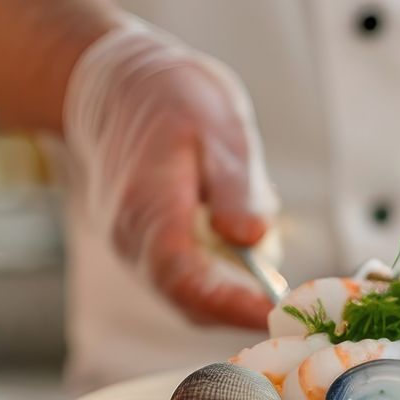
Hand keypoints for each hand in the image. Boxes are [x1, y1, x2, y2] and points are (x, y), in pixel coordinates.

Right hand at [63, 25, 276, 328]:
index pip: (185, 280)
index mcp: (149, 206)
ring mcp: (131, 246)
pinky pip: (184, 278)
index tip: (274, 315)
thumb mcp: (217, 125)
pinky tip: (238, 234)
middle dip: (242, 304)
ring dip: (234, 284)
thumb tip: (252, 238)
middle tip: (290, 293)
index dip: (231, 306)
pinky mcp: (141, 247)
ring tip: (258, 235)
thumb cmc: (168, 97)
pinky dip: (220, 273)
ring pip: (189, 294)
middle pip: (189, 301)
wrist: (110, 84)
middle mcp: (131, 238)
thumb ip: (234, 186)